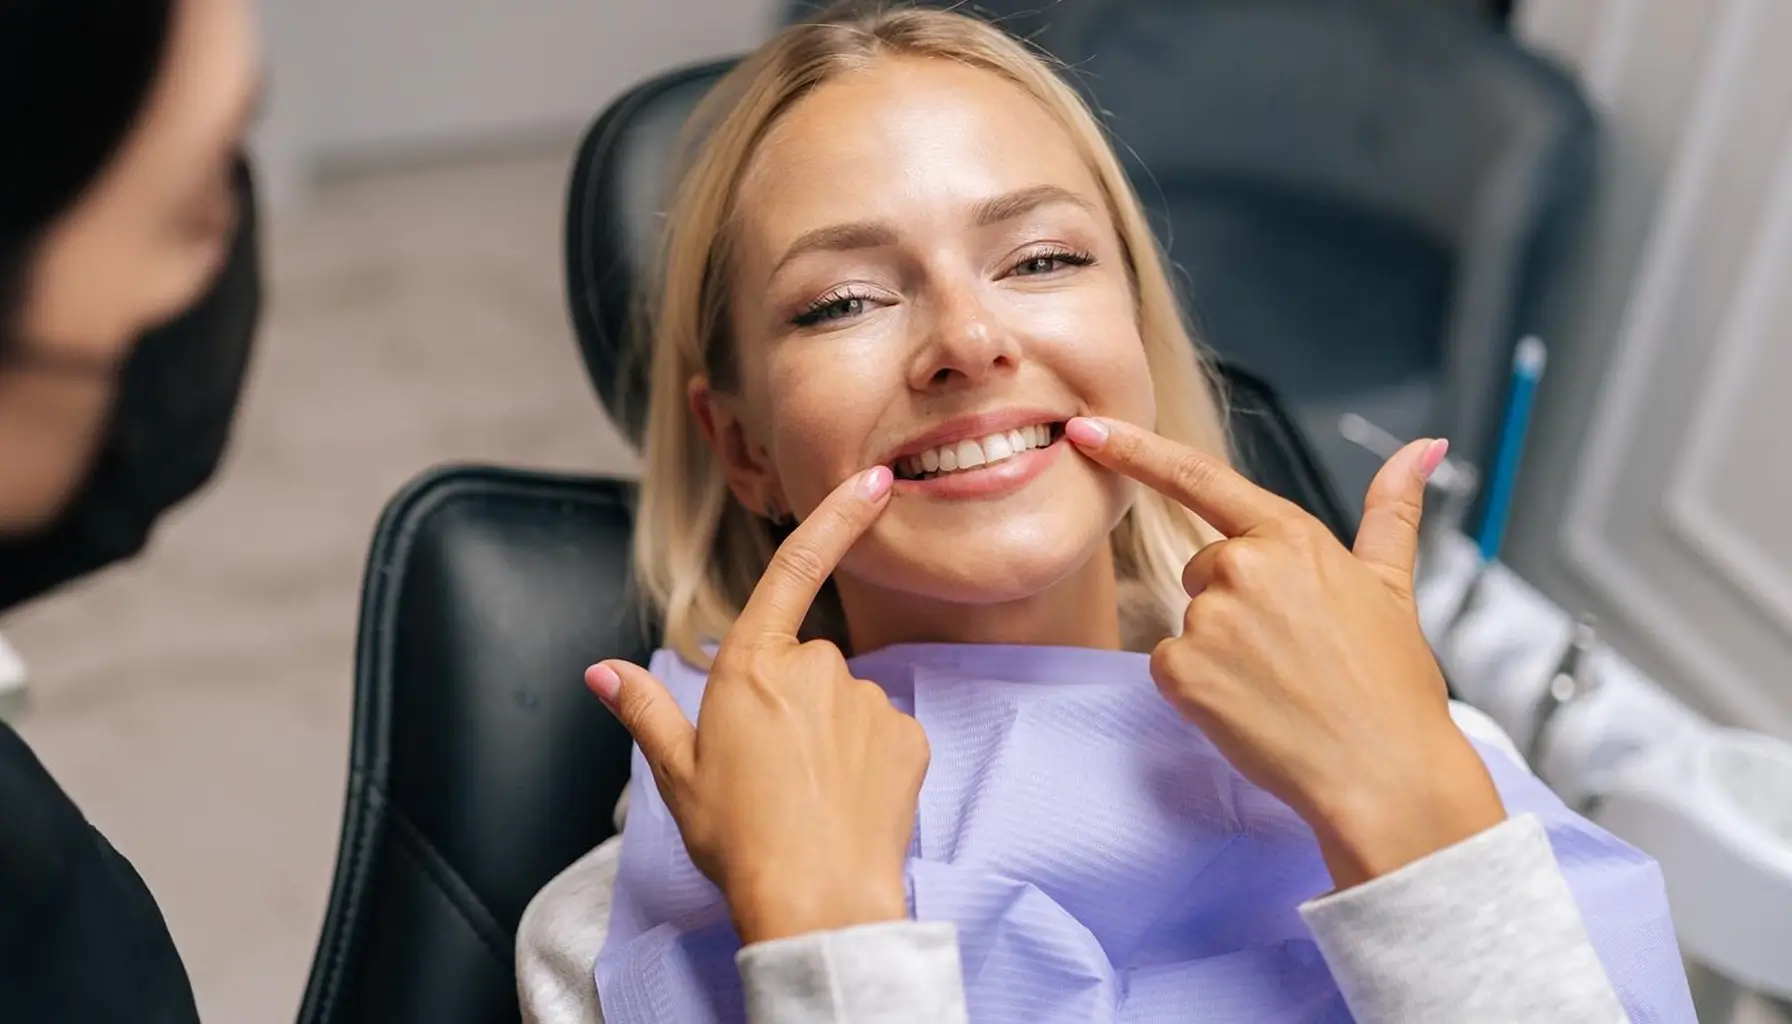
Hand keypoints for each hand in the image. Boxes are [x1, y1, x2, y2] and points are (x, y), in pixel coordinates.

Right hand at [587, 466, 929, 943]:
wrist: (817, 902)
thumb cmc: (739, 840)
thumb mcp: (677, 774)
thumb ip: (645, 710)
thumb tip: (602, 672)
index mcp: (751, 668)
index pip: (795, 569)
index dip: (837, 518)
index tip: (875, 481)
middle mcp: (816, 670)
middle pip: (805, 663)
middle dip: (791, 702)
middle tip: (769, 771)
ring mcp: (866, 703)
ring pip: (844, 702)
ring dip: (829, 735)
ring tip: (807, 798)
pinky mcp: (908, 738)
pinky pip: (882, 736)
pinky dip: (866, 762)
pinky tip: (846, 804)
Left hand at [1066, 417, 1504, 888]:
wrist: (1385, 775)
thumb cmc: (1392, 688)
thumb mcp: (1393, 586)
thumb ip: (1392, 510)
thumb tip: (1424, 447)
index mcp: (1292, 536)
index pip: (1199, 478)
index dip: (1134, 449)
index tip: (1087, 429)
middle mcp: (1244, 566)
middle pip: (1203, 568)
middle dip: (1233, 603)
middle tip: (1293, 652)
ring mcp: (1209, 619)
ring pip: (1189, 620)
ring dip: (1221, 649)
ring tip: (1281, 684)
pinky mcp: (1182, 670)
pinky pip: (1169, 665)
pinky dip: (1200, 689)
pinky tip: (1251, 707)